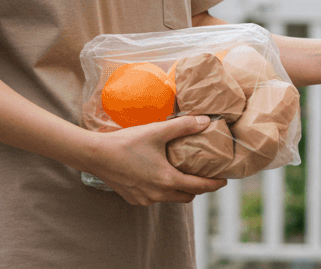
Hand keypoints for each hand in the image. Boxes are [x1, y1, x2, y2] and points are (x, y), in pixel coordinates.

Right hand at [84, 114, 226, 206]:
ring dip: (179, 189)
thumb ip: (183, 126)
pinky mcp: (133, 199)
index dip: (214, 185)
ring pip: (170, 198)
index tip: (224, 181)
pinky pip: (154, 197)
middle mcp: (158, 194)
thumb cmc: (127, 142)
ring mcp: (145, 199)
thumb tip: (205, 120)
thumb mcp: (157, 131)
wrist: (95, 155)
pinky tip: (158, 175)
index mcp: (167, 180)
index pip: (200, 187)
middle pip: (187, 196)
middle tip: (204, 175)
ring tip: (181, 172)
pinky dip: (162, 189)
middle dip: (198, 188)